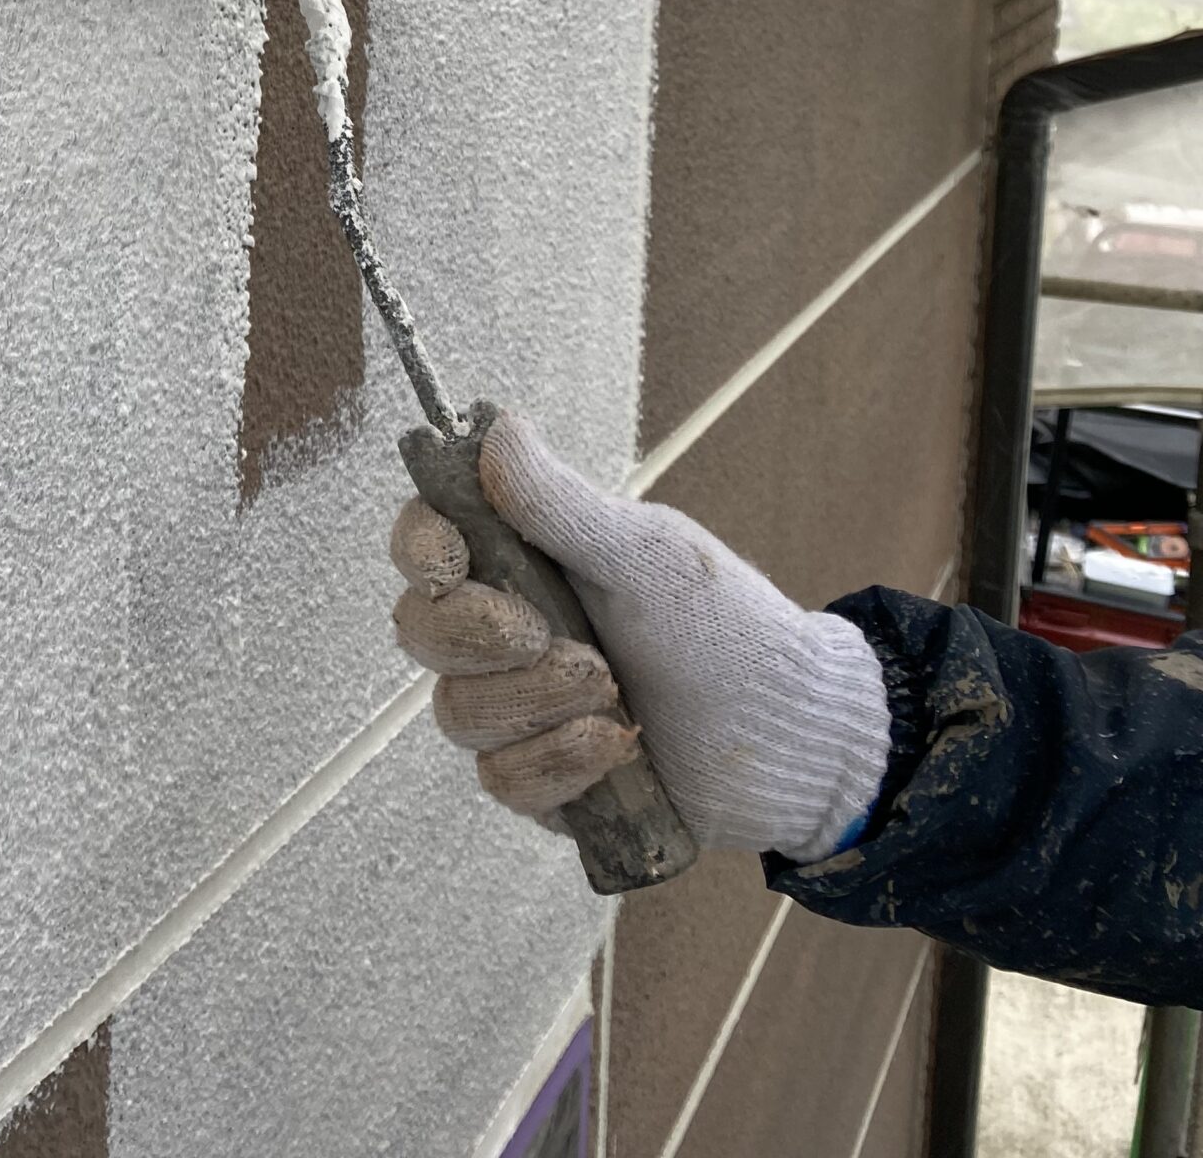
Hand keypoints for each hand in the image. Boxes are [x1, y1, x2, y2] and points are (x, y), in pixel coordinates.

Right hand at [389, 412, 892, 861]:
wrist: (788, 731)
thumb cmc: (723, 627)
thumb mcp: (643, 554)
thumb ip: (557, 503)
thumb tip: (494, 426)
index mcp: (521, 565)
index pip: (425, 545)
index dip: (419, 549)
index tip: (452, 561)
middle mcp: (503, 636)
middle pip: (421, 631)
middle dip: (481, 635)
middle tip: (550, 635)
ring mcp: (516, 711)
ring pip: (458, 711)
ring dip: (536, 700)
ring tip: (613, 691)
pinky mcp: (539, 780)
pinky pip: (501, 779)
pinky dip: (559, 761)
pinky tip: (615, 745)